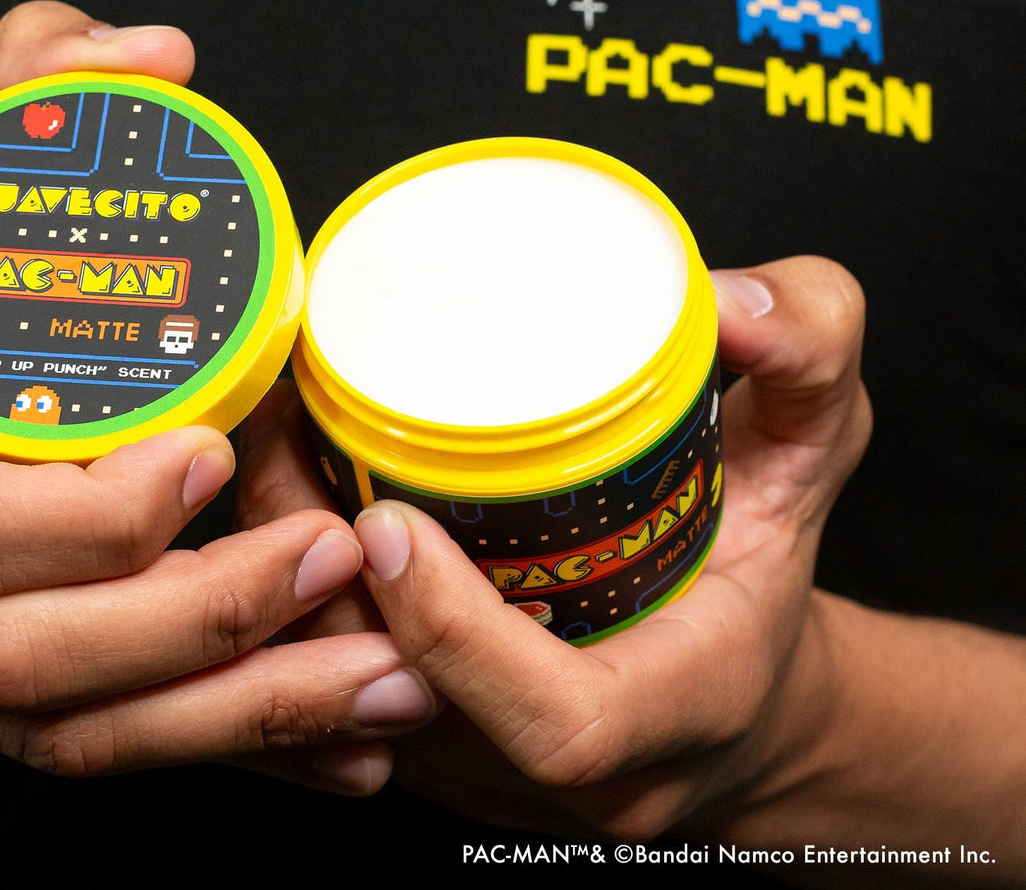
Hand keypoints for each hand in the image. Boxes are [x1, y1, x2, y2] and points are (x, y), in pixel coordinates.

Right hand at [0, 2, 432, 802]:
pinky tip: (330, 743)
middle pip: (13, 647)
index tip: (212, 458)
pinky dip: (212, 748)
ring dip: (232, 715)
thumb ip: (8, 105)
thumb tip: (150, 53)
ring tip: (379, 680)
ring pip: (58, 733)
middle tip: (328, 563)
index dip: (87, 516)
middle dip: (190, 623)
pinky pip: (79, 757)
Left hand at [238, 256, 870, 835]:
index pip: (558, 723)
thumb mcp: (813, 447)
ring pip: (340, 700)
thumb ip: (807, 355)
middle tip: (285, 436)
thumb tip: (730, 302)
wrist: (733, 696)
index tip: (392, 521)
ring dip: (282, 579)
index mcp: (673, 710)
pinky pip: (329, 691)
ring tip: (266, 443)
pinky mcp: (428, 757)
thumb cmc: (763, 573)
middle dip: (317, 578)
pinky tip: (274, 498)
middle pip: (404, 705)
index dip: (460, 636)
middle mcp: (561, 773)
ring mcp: (482, 777)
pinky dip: (289, 596)